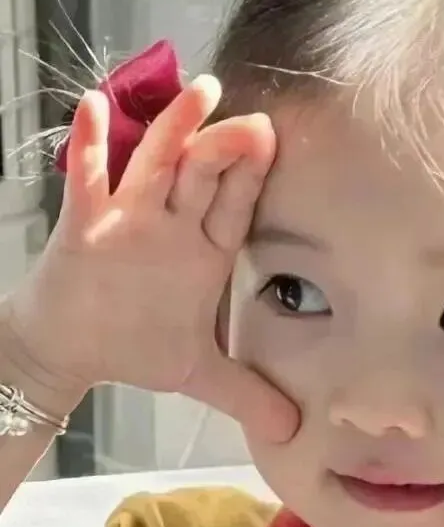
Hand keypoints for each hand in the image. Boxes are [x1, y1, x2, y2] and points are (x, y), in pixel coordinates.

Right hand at [3, 78, 297, 440]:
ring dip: (175, 131)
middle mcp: (170, 227)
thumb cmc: (131, 347)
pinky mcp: (84, 228)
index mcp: (202, 251)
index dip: (254, 179)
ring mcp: (127, 221)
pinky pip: (88, 182)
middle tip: (257, 121)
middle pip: (203, 177)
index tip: (280, 145)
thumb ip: (247, 395)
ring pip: (154, 167)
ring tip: (198, 94)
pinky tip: (98, 108)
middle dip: (227, 149)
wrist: (68, 351)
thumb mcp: (199, 374)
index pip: (235, 207)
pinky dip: (93, 148)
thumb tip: (292, 431)